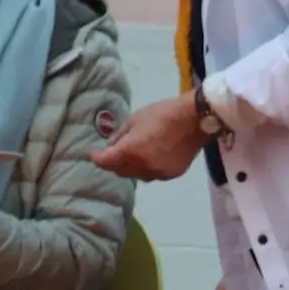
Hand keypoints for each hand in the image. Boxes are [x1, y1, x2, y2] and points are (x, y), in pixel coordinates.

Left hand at [93, 95, 208, 181]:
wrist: (194, 120)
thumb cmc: (163, 113)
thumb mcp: (136, 119)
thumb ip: (120, 135)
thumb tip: (111, 146)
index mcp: (130, 151)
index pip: (106, 161)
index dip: (97, 158)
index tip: (93, 154)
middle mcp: (141, 167)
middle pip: (120, 171)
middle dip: (113, 163)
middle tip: (112, 153)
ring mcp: (157, 174)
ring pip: (136, 175)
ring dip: (130, 167)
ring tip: (133, 155)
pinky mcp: (170, 175)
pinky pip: (152, 175)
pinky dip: (147, 168)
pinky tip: (150, 157)